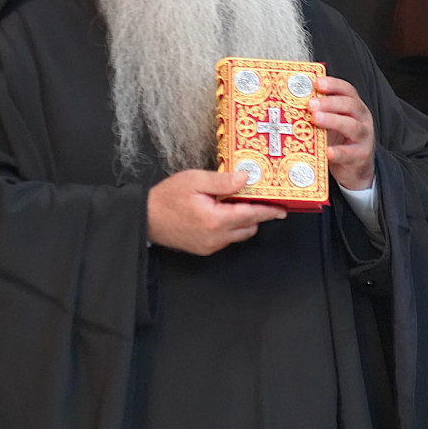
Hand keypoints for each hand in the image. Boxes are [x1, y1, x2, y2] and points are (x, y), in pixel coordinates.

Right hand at [147, 169, 286, 254]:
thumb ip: (223, 181)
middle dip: (257, 215)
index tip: (282, 209)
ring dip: (244, 222)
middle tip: (263, 201)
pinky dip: (230, 228)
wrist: (146, 218)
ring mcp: (210, 246)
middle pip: (249, 227)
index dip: (269, 211)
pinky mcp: (204, 249)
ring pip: (239, 235)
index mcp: (216, 220)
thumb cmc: (166, 199)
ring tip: (238, 204)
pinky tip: (222, 214)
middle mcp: (216, 237)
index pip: (251, 215)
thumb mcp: (195, 181)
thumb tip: (245, 179)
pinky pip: (226, 239)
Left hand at [309, 76, 374, 190]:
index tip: (317, 83)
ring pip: (352, 126)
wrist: (356, 168)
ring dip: (333, 121)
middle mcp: (362, 119)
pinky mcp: (360, 157)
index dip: (333, 85)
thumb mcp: (331, 123)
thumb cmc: (339, 141)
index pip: (347, 90)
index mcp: (354, 107)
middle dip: (329, 103)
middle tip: (311, 104)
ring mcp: (363, 138)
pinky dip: (338, 152)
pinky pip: (349, 154)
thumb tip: (293, 100)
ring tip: (316, 119)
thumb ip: (319, 112)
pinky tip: (327, 151)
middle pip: (350, 105)